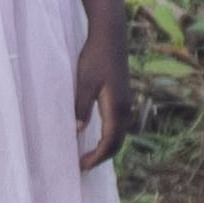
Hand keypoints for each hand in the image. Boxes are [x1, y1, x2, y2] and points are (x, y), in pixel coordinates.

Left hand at [74, 18, 132, 166]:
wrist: (110, 36)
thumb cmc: (94, 57)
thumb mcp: (84, 83)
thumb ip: (81, 107)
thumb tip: (78, 131)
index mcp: (116, 107)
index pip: (109, 142)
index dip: (96, 158)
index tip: (81, 167)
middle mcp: (125, 108)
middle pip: (117, 142)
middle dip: (102, 157)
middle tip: (84, 166)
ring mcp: (125, 101)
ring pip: (119, 133)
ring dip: (106, 147)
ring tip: (89, 154)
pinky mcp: (122, 95)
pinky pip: (118, 124)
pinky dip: (109, 136)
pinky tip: (97, 134)